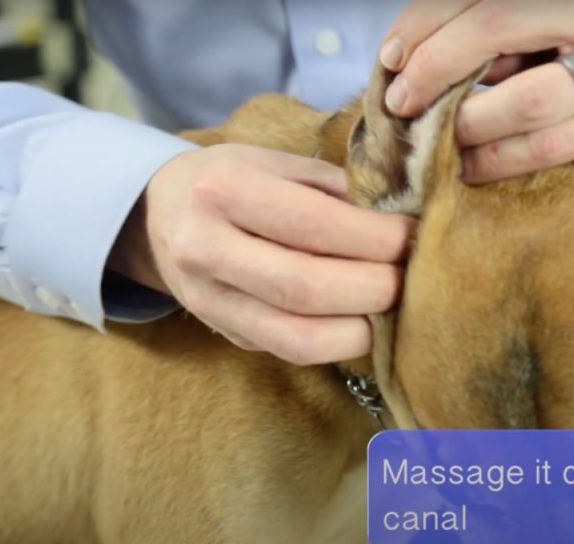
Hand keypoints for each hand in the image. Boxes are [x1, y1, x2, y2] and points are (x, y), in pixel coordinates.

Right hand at [110, 144, 414, 365]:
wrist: (160, 214)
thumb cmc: (234, 180)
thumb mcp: (276, 163)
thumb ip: (335, 188)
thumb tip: (403, 222)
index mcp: (223, 190)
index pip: (313, 225)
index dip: (375, 238)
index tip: (413, 235)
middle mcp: (206, 250)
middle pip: (307, 287)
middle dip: (376, 287)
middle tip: (412, 274)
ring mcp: (211, 302)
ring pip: (300, 337)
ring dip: (364, 326)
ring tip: (395, 302)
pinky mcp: (228, 335)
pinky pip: (294, 351)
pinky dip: (341, 342)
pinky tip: (367, 320)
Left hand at [380, 0, 573, 183]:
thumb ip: (517, 39)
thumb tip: (431, 62)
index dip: (428, 22)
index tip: (392, 54)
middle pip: (497, 27)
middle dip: (434, 66)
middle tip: (400, 101)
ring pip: (523, 100)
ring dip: (464, 126)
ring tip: (433, 142)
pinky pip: (548, 149)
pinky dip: (498, 161)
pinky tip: (472, 168)